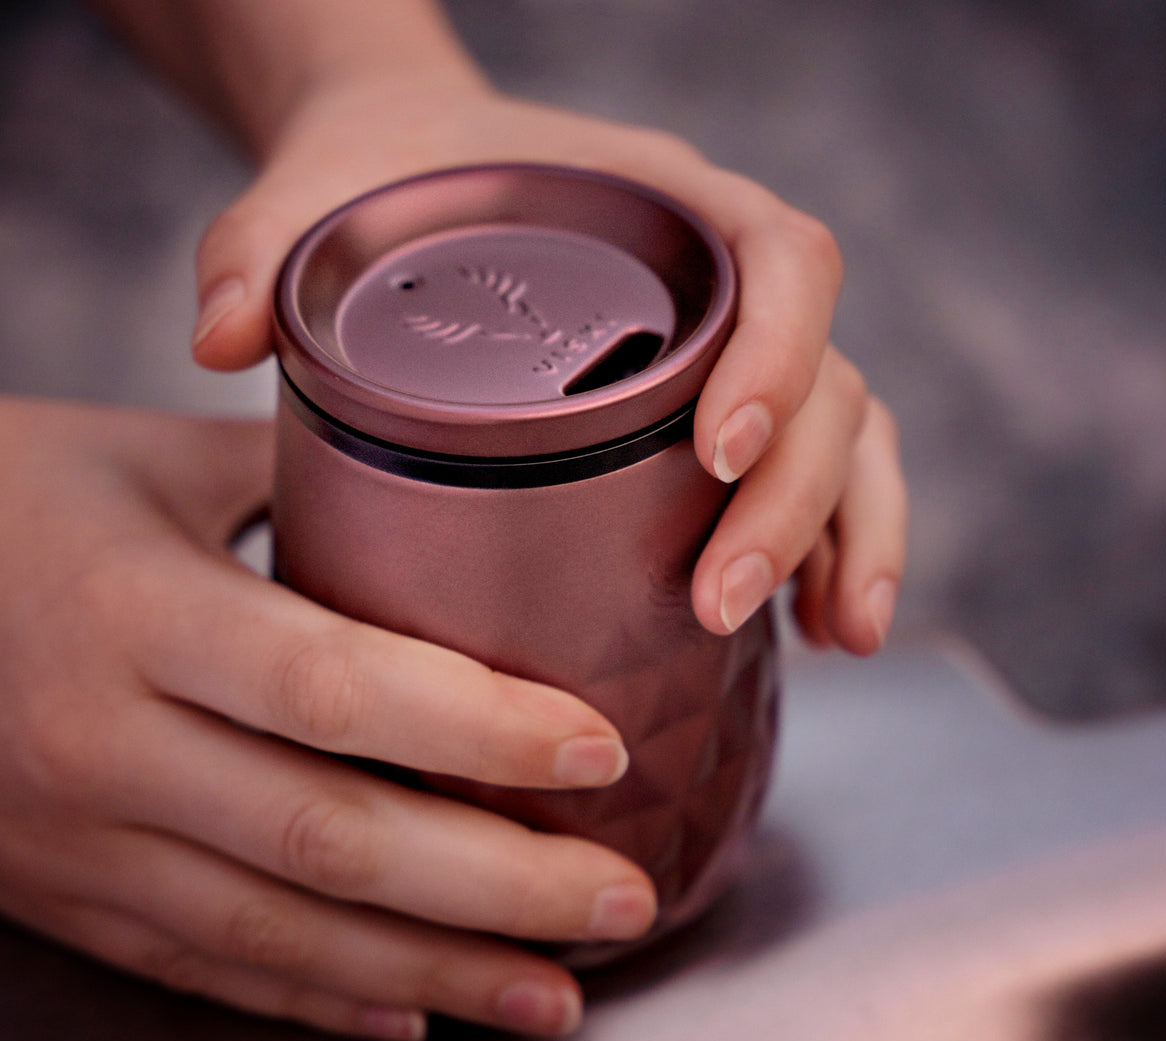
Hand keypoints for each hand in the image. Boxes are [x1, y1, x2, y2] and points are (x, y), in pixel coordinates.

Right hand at [0, 396, 655, 1040]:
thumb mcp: (136, 463)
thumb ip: (294, 475)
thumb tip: (433, 476)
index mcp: (134, 612)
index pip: (335, 686)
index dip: (479, 728)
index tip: (601, 749)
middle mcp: (107, 746)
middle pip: (331, 838)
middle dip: (498, 885)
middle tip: (624, 897)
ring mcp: (80, 843)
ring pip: (283, 932)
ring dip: (437, 972)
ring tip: (559, 995)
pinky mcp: (66, 897)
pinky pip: (208, 966)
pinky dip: (323, 996)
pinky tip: (417, 1011)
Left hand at [190, 78, 906, 650]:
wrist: (420, 175)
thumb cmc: (395, 182)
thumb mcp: (324, 198)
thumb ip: (262, 250)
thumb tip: (216, 338)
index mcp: (670, 207)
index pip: (782, 261)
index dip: (778, 356)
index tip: (719, 451)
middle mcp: (730, 280)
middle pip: (830, 378)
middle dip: (794, 500)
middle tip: (717, 602)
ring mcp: (743, 354)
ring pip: (851, 436)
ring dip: (851, 541)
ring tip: (834, 642)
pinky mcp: (732, 419)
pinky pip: (824, 478)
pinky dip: (836, 554)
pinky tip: (816, 637)